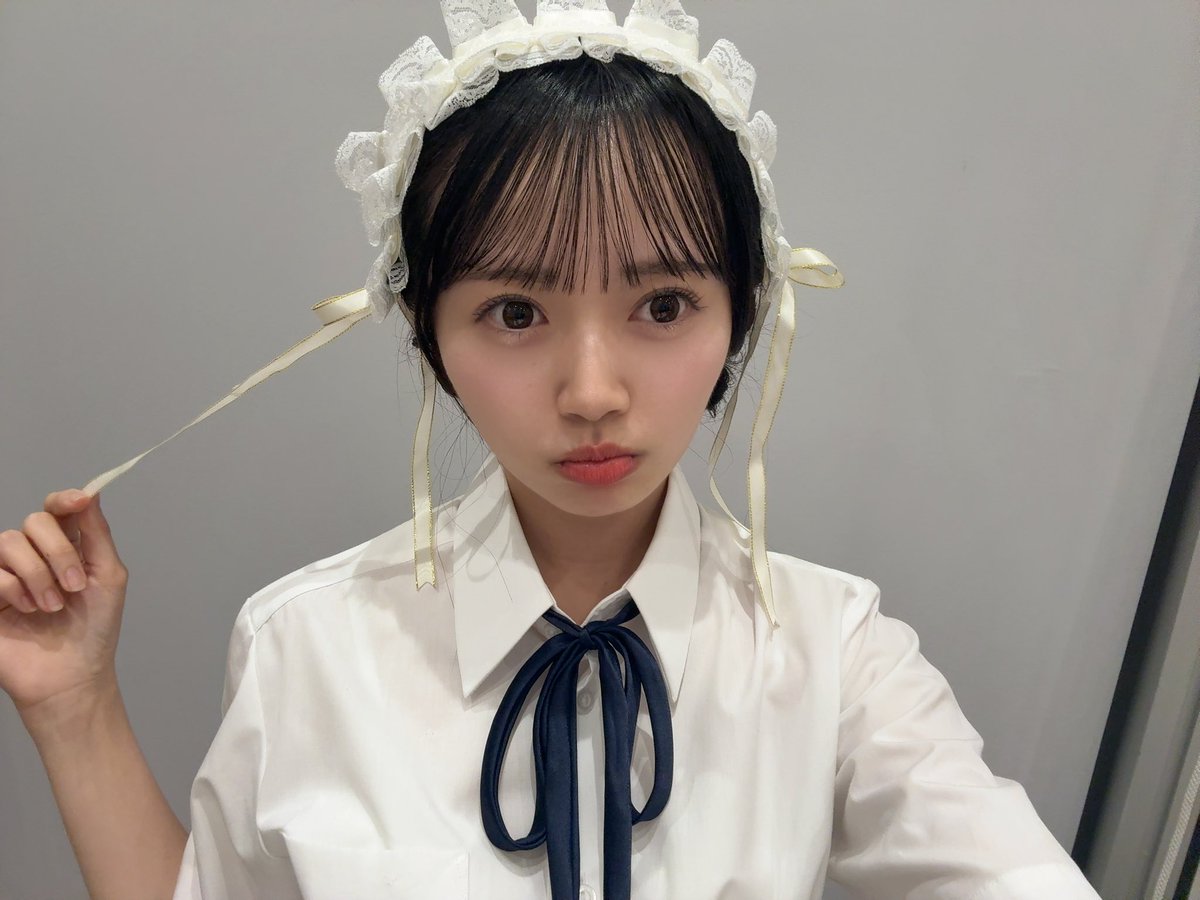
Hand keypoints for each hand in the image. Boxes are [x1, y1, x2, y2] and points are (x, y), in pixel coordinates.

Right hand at [0, 490, 128, 720]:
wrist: (71, 676)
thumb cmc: (94, 630)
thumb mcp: (108, 577)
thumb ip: (97, 533)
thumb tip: (90, 492)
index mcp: (67, 546)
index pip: (57, 508)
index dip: (65, 499)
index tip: (78, 502)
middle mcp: (34, 555)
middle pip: (35, 521)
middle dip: (59, 552)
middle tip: (76, 585)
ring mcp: (7, 573)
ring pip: (10, 542)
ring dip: (39, 575)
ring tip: (53, 606)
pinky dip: (15, 589)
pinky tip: (29, 610)